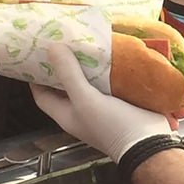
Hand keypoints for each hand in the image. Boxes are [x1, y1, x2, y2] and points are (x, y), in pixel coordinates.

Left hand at [31, 44, 171, 161]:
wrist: (148, 142)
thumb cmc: (112, 126)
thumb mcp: (85, 99)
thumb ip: (69, 74)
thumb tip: (53, 48)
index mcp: (66, 114)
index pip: (42, 94)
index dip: (35, 77)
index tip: (35, 55)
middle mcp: (82, 110)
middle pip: (65, 85)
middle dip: (63, 65)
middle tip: (63, 41)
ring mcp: (102, 106)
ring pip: (89, 81)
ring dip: (88, 64)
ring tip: (85, 41)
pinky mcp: (121, 101)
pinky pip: (110, 81)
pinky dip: (108, 68)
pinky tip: (111, 52)